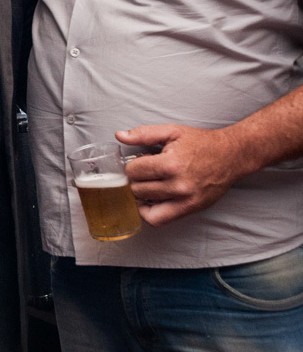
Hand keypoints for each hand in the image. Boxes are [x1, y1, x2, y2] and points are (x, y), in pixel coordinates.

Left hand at [117, 124, 247, 225]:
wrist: (232, 156)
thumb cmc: (202, 143)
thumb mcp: (172, 132)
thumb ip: (143, 133)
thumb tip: (120, 135)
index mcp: (170, 165)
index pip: (133, 172)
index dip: (131, 166)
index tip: (137, 163)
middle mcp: (178, 185)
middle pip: (137, 189)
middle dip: (135, 180)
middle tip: (142, 174)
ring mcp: (184, 200)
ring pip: (144, 207)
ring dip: (141, 197)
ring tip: (147, 185)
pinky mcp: (190, 209)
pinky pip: (159, 220)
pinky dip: (150, 212)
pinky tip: (153, 200)